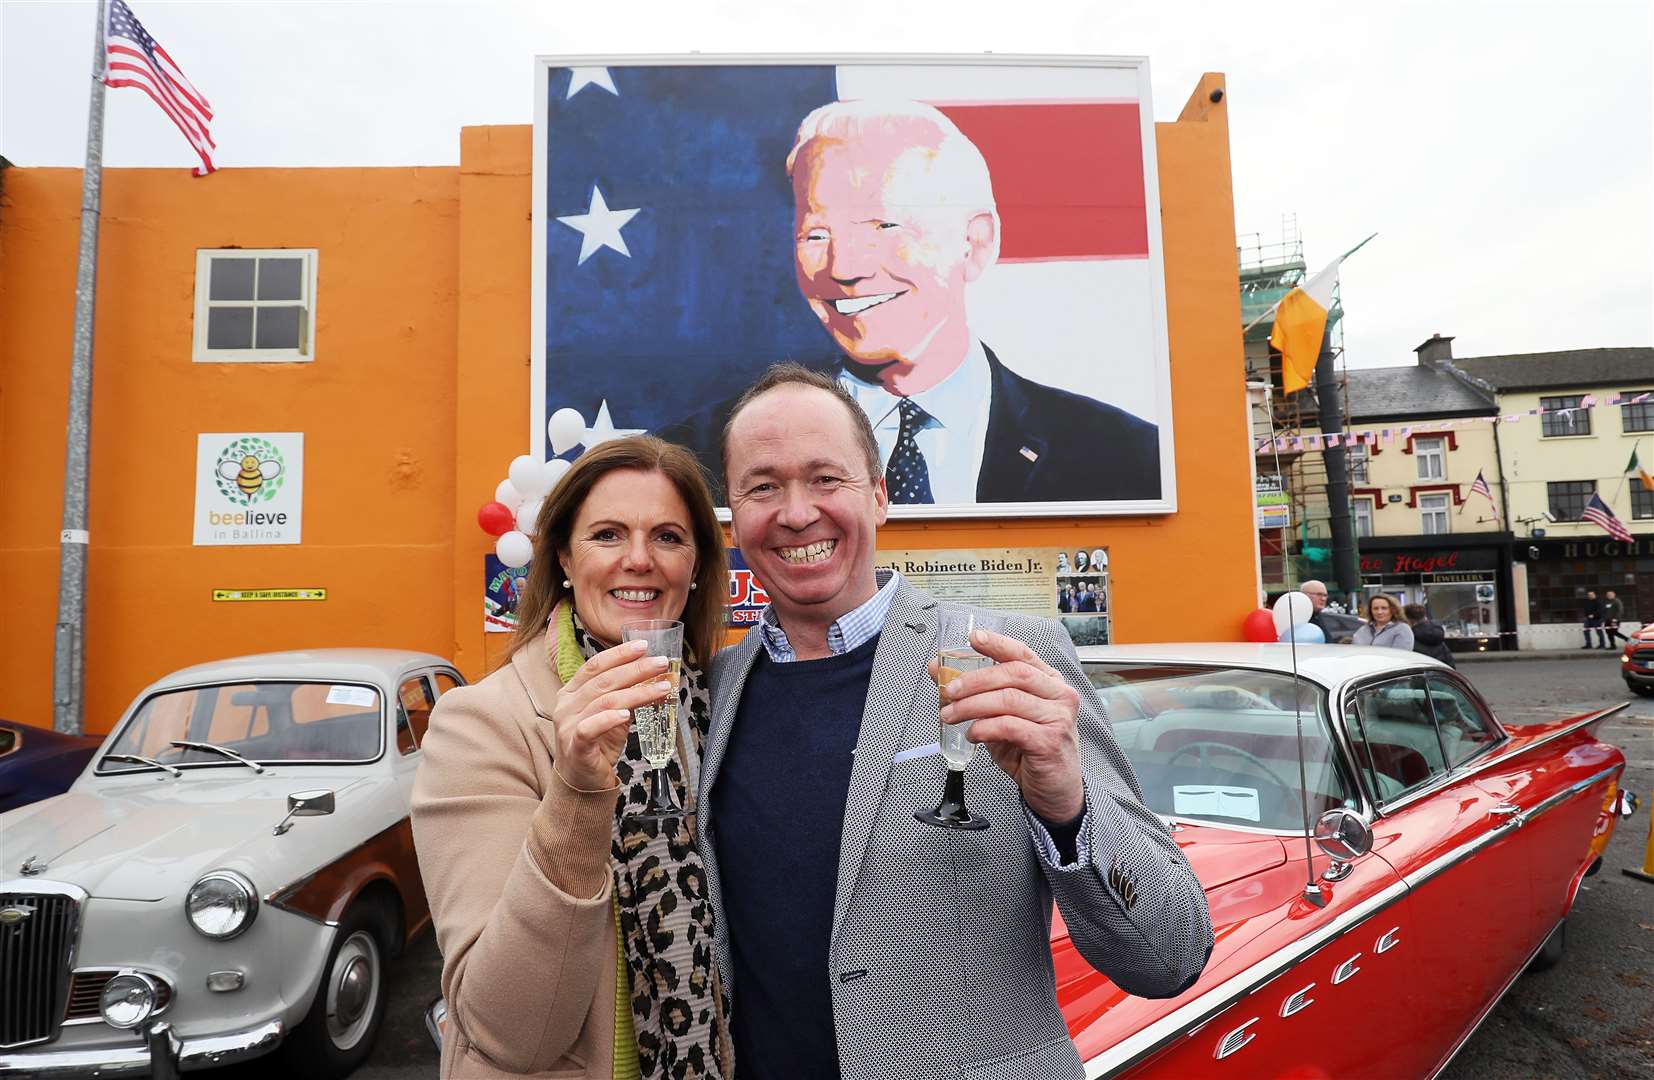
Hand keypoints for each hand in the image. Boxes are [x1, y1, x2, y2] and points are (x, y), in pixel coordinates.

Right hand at [550, 639, 673, 790]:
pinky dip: (608, 719)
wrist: (581, 781)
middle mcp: (566, 705)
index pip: (595, 665)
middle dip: (635, 669)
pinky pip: (590, 728)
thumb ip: (628, 697)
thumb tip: (657, 679)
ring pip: (604, 701)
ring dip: (636, 692)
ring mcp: (568, 725)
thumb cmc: (597, 744)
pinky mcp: (575, 746)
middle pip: (604, 681)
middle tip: (660, 663)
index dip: (619, 654)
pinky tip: (626, 714)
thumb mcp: (614, 715)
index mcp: (572, 692)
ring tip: (661, 688)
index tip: (643, 646)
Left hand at [933, 628, 1083, 822]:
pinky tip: (973, 733)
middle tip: (949, 690)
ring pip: (1009, 699)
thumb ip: (976, 693)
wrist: (1055, 789)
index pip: (1023, 654)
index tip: (974, 638)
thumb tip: (940, 671)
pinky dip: (984, 728)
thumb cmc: (1030, 749)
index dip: (998, 644)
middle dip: (975, 679)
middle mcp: (1058, 695)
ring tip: (951, 715)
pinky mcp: (1049, 741)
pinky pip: (1010, 726)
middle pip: (1014, 673)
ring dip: (972, 705)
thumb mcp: (1000, 716)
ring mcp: (1057, 717)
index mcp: (1049, 682)